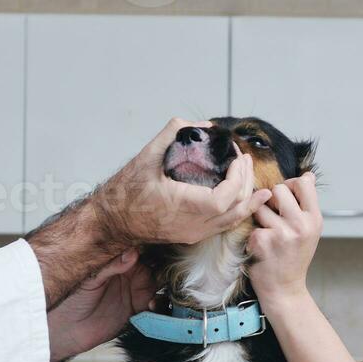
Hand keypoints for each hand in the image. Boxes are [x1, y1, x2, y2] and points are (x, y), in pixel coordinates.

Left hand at [46, 249, 156, 361]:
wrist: (67, 330)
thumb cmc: (71, 299)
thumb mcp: (90, 278)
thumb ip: (111, 266)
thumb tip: (132, 253)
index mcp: (117, 260)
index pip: (140, 248)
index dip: (152, 246)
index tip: (164, 244)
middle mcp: (128, 273)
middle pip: (155, 264)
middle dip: (164, 266)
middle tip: (169, 269)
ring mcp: (134, 291)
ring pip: (158, 283)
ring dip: (164, 285)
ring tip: (157, 289)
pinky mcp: (137, 310)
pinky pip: (155, 305)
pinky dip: (159, 304)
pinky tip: (152, 305)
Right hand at [92, 118, 272, 246]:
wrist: (112, 221)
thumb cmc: (126, 192)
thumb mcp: (148, 155)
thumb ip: (174, 133)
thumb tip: (203, 125)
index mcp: (183, 207)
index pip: (225, 198)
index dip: (237, 177)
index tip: (235, 157)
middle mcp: (192, 226)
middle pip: (235, 208)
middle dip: (245, 181)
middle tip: (245, 158)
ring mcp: (194, 233)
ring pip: (233, 220)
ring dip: (246, 196)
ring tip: (250, 174)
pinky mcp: (192, 236)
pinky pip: (224, 225)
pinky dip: (238, 209)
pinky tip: (245, 198)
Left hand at [247, 172, 321, 306]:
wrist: (285, 290)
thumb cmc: (294, 258)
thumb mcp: (309, 230)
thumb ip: (306, 203)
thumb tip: (308, 174)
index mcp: (315, 219)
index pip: (303, 182)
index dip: (291, 185)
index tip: (285, 198)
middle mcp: (301, 225)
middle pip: (278, 189)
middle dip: (271, 200)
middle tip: (273, 218)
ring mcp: (282, 233)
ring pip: (260, 206)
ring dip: (260, 217)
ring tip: (267, 234)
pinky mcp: (263, 241)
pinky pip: (251, 224)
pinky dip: (252, 234)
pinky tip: (260, 247)